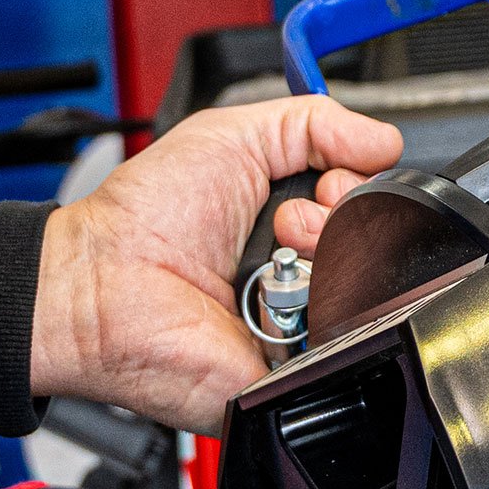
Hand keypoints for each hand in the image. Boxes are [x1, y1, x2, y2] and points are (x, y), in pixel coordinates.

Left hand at [28, 96, 402, 429]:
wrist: (104, 283)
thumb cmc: (148, 216)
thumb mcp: (232, 134)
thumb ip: (314, 123)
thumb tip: (384, 141)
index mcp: (294, 214)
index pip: (373, 196)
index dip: (358, 182)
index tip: (323, 180)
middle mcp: (307, 266)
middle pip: (382, 238)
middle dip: (342, 214)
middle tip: (286, 220)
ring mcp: (307, 318)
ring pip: (374, 285)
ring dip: (331, 255)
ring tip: (279, 253)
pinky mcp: (300, 365)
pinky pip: (351, 338)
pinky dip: (325, 306)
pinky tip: (285, 294)